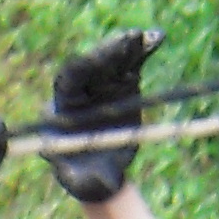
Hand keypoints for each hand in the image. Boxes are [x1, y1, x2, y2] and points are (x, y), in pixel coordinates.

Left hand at [43, 28, 162, 203]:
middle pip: (91, 65)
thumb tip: (79, 172)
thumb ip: (75, 176)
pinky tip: (157, 38)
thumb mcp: (78, 182)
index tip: (93, 60)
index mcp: (62, 109)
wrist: (102, 172)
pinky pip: (133, 64)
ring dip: (127, 47)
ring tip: (144, 36)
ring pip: (113, 60)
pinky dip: (143, 51)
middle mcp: (80, 91)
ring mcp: (102, 84)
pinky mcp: (123, 83)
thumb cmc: (84, 179)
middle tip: (126, 40)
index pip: (67, 82)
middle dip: (106, 52)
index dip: (80, 70)